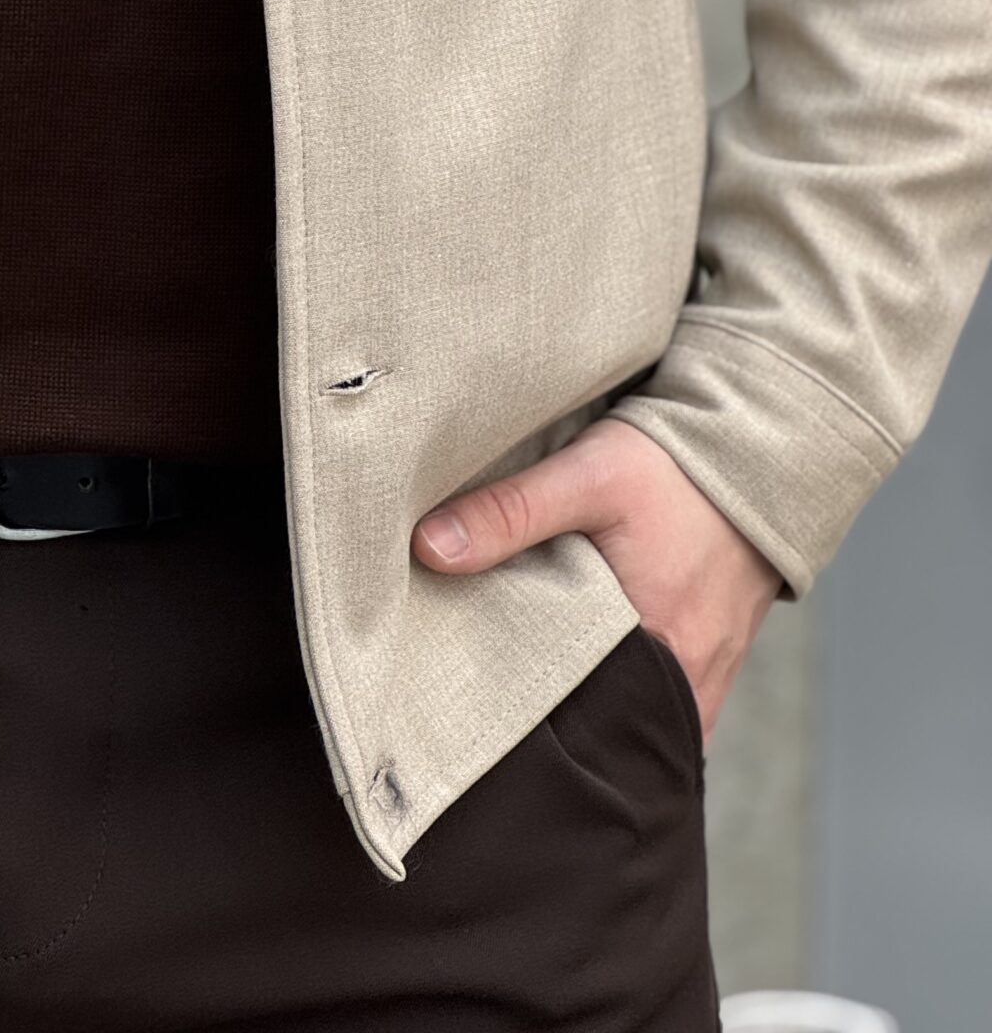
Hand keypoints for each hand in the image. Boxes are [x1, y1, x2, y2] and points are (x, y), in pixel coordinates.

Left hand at [411, 416, 783, 738]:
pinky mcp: (707, 663)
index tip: (462, 722)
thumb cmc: (674, 470)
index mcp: (659, 651)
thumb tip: (428, 549)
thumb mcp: (587, 477)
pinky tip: (572, 678)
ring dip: (581, 711)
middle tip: (477, 720)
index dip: (519, 726)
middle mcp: (686, 683)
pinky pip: (654, 703)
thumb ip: (511, 512)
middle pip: (600, 729)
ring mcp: (701, 681)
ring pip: (627, 719)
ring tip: (516, 705)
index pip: (577, 725)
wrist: (758, 457)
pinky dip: (615, 695)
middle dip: (545, 730)